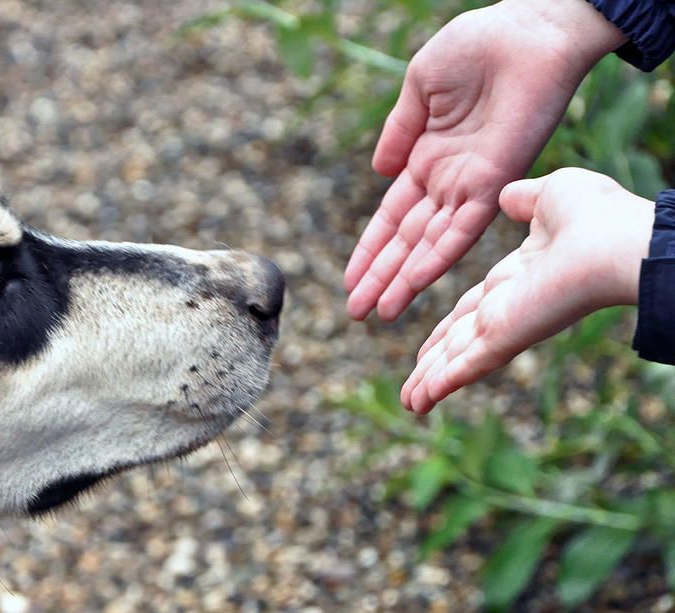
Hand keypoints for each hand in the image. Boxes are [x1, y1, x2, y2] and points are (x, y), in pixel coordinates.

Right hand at [344, 0, 626, 321]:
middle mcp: (446, 181)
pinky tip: (415, 282)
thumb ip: (399, 132)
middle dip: (379, 276)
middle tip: (356, 311)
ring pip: (428, 246)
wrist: (529, 32)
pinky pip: (462, 230)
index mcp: (426, 159)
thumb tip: (380, 173)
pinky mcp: (494, 183)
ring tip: (379, 312)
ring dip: (402, 280)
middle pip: (405, 241)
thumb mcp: (420, 86)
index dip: (369, 248)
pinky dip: (437, 257)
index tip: (350, 280)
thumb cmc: (478, 46)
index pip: (391, 216)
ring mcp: (469, 186)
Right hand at [401, 169, 652, 413]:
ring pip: (458, 360)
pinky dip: (442, 384)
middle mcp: (509, 307)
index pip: (473, 309)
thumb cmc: (597, 216)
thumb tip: (508, 195)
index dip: (448, 327)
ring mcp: (507, 325)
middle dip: (434, 363)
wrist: (615, 241)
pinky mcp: (506, 338)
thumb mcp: (551, 196)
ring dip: (431, 382)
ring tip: (411, 404)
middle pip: (460, 342)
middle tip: (415, 387)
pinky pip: (466, 366)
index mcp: (519, 277)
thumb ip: (524, 200)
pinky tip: (422, 399)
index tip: (429, 344)